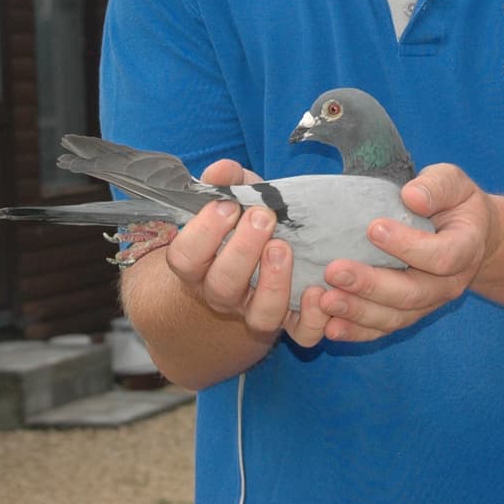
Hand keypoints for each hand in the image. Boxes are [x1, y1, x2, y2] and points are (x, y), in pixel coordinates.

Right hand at [157, 159, 332, 347]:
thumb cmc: (243, 222)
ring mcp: (254, 312)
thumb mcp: (234, 197)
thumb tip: (222, 170)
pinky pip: (299, 334)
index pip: (185, 257)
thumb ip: (226, 181)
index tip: (228, 205)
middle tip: (263, 217)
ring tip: (283, 247)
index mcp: (199, 264)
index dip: (204, 232)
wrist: (262, 253)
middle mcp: (222, 294)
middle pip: (222, 285)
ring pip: (259, 315)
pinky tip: (318, 290)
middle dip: (243, 249)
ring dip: (273, 283)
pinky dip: (311, 318)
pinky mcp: (289, 322)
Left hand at [316, 162, 500, 341]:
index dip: (408, 246)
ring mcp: (429, 302)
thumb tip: (412, 197)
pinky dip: (357, 331)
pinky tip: (330, 327)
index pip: (442, 256)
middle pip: (413, 293)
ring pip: (396, 317)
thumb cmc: (454, 202)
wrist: (466, 233)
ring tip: (325, 301)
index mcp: (465, 248)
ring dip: (358, 312)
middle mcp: (450, 283)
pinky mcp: (409, 313)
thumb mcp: (452, 182)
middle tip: (334, 271)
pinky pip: (384, 328)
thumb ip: (436, 186)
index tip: (373, 228)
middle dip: (371, 285)